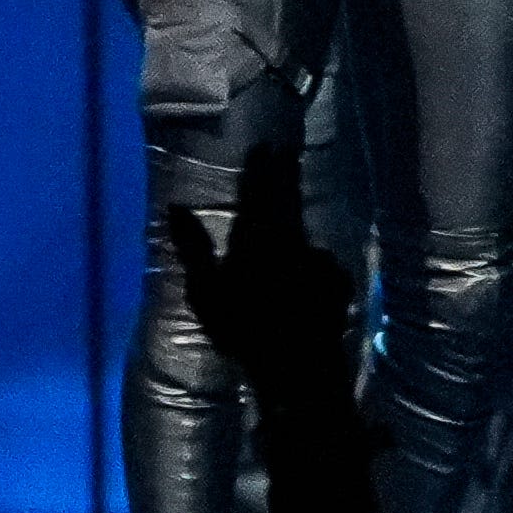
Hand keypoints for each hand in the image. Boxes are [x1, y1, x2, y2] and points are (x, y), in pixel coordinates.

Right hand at [165, 145, 356, 406]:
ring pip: (304, 229)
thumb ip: (193, 246)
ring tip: (295, 203)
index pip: (258, 192)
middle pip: (287, 200)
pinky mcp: (337, 283)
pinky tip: (313, 265)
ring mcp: (318, 262)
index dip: (261, 168)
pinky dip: (314, 259)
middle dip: (285, 175)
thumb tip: (175, 207)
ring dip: (298, 214)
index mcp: (258, 238)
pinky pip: (322, 262)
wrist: (298, 367)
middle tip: (287, 151)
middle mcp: (291, 241)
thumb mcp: (206, 290)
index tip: (265, 145)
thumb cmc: (243, 328)